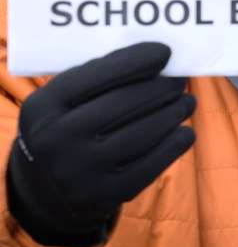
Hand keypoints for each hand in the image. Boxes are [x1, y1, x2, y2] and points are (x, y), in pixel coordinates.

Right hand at [6, 42, 195, 246]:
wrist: (49, 191)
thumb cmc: (68, 127)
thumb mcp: (64, 102)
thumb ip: (99, 77)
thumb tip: (157, 58)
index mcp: (42, 109)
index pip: (94, 77)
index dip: (134, 61)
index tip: (165, 52)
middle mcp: (55, 141)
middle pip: (124, 104)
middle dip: (160, 87)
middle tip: (180, 79)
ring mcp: (80, 172)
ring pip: (142, 133)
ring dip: (173, 113)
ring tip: (187, 102)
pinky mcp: (105, 194)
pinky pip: (151, 165)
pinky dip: (175, 144)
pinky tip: (185, 131)